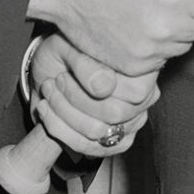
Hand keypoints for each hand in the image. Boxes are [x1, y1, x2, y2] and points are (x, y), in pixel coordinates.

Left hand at [28, 33, 159, 155]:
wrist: (56, 66)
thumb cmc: (68, 49)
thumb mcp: (71, 46)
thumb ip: (88, 64)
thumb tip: (104, 87)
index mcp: (143, 69)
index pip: (132, 91)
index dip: (93, 85)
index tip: (64, 74)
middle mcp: (146, 97)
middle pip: (113, 114)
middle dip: (73, 99)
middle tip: (55, 82)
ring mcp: (134, 122)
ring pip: (96, 131)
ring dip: (63, 113)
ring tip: (49, 94)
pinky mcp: (119, 142)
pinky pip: (88, 147)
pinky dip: (60, 130)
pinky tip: (47, 111)